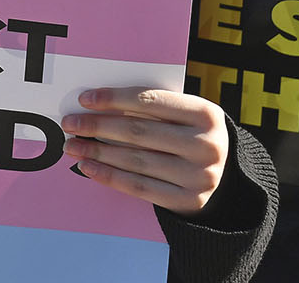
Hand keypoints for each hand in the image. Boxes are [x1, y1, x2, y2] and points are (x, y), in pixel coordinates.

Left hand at [61, 88, 227, 213]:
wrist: (227, 176)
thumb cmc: (192, 135)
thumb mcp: (185, 115)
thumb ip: (152, 107)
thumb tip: (97, 104)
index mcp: (206, 114)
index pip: (149, 101)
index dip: (113, 99)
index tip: (84, 99)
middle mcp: (206, 145)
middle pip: (138, 132)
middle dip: (97, 126)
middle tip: (70, 123)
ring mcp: (200, 176)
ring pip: (135, 160)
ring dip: (97, 151)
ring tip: (72, 145)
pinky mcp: (188, 200)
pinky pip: (139, 187)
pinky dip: (109, 176)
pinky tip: (88, 167)